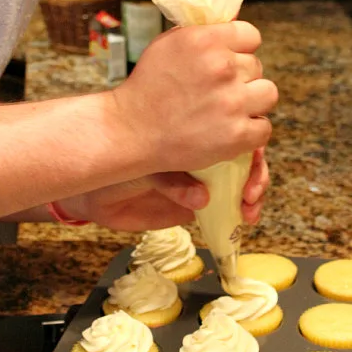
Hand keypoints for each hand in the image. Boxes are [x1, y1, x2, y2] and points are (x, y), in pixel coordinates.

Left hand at [59, 147, 268, 231]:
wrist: (95, 193)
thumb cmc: (116, 166)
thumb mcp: (144, 166)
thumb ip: (172, 181)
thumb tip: (202, 198)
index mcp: (192, 132)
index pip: (231, 131)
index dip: (249, 144)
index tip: (253, 158)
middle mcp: (202, 153)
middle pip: (244, 158)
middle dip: (256, 175)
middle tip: (250, 193)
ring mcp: (203, 180)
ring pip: (240, 184)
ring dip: (253, 196)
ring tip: (248, 210)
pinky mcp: (197, 206)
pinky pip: (226, 210)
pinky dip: (238, 216)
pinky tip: (243, 220)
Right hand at [111, 22, 277, 173]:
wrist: (131, 130)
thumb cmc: (147, 87)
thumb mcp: (168, 45)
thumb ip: (201, 36)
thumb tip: (230, 30)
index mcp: (206, 41)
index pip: (251, 35)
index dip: (241, 48)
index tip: (229, 60)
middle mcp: (222, 67)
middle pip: (257, 66)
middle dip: (241, 78)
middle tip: (218, 91)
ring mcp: (232, 102)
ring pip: (268, 94)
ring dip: (253, 102)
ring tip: (230, 110)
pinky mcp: (237, 135)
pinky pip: (264, 127)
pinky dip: (251, 132)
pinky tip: (231, 131)